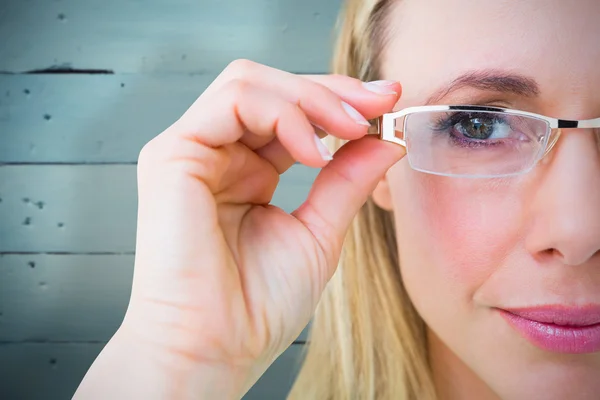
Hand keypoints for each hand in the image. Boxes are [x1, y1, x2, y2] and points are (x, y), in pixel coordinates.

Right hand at [75, 60, 404, 399]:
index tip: (387, 103)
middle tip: (378, 105)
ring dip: (309, 99)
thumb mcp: (319, 232)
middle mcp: (217, 154)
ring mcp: (193, 151)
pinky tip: (312, 153)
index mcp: (246, 171)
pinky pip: (232, 103)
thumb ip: (348, 179)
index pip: (290, 113)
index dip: (337, 101)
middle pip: (271, 87)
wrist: (216, 349)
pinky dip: (282, 115)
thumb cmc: (257, 305)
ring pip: (250, 83)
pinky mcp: (174, 154)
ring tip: (348, 130)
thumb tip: (386, 137)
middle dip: (330, 90)